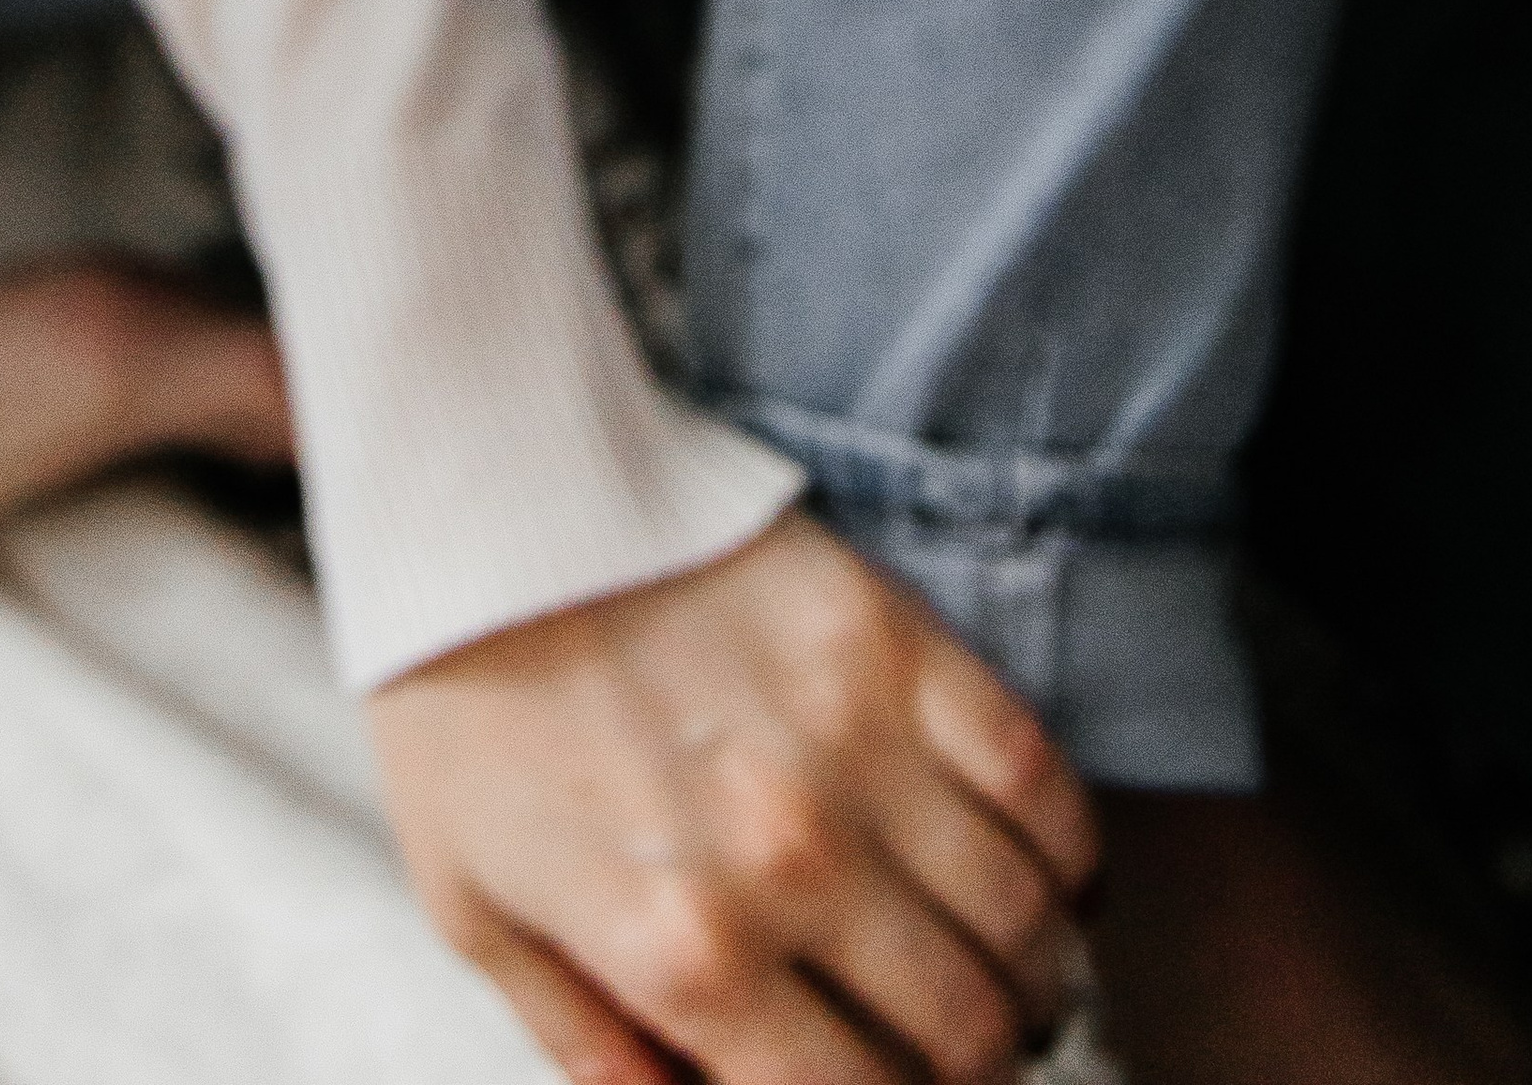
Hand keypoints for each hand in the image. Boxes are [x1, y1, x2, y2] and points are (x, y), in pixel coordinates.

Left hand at [369, 512, 1095, 1084]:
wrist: (485, 503)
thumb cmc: (464, 707)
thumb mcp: (478, 916)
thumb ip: (591, 1050)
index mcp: (683, 951)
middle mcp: (789, 863)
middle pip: (968, 1032)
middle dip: (982, 1066)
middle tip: (969, 1053)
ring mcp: (854, 744)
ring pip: (1024, 920)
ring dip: (1036, 974)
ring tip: (1012, 976)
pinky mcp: (893, 638)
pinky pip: (1036, 777)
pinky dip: (1068, 853)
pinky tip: (1046, 877)